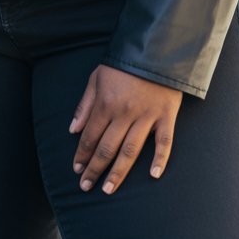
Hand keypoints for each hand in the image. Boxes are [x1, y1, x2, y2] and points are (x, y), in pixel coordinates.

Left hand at [68, 64, 181, 194]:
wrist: (155, 49)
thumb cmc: (123, 64)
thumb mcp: (96, 77)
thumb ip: (85, 105)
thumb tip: (72, 130)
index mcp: (106, 104)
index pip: (90, 136)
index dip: (82, 155)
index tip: (77, 170)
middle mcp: (124, 114)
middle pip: (106, 148)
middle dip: (94, 169)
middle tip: (86, 187)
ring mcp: (146, 117)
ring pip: (130, 151)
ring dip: (118, 172)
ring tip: (108, 190)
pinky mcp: (166, 116)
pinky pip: (164, 142)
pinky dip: (160, 159)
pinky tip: (153, 175)